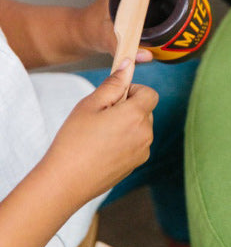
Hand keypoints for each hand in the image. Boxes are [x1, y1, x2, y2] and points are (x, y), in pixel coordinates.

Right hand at [40, 62, 157, 205]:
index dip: (134, 91)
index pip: (150, 93)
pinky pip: (136, 144)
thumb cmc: (73, 141)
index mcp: (136, 115)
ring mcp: (142, 151)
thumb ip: (113, 83)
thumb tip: (128, 64)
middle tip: (101, 117)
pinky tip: (101, 150)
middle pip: (145, 110)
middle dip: (128, 108)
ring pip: (140, 128)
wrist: (64, 182)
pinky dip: (125, 142)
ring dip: (127, 125)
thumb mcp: (89, 105)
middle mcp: (145, 133)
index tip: (115, 98)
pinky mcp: (136, 165)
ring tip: (99, 135)